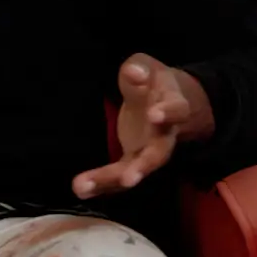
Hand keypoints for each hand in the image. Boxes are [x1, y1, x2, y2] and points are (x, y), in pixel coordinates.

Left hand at [72, 53, 203, 198]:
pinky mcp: (133, 161)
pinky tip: (80, 189)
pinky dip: (100, 184)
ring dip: (111, 181)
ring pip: (134, 170)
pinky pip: (118, 176)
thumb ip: (140, 69)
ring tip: (83, 187)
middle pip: (158, 154)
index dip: (167, 112)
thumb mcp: (146, 67)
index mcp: (174, 106)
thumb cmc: (153, 81)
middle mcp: (165, 136)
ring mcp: (149, 152)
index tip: (154, 114)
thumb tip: (134, 72)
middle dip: (143, 167)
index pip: (176, 110)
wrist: (166, 101)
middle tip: (128, 178)